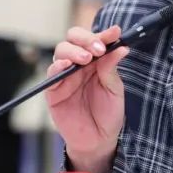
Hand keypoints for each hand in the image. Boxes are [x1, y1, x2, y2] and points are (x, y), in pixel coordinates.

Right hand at [45, 25, 128, 170]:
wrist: (99, 140)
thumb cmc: (108, 114)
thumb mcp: (115, 89)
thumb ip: (111, 68)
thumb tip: (121, 47)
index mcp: (96, 62)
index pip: (95, 40)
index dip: (104, 34)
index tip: (115, 32)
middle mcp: (79, 65)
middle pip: (74, 39)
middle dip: (86, 39)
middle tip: (98, 48)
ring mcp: (65, 76)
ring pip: (62, 52)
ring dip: (73, 51)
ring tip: (86, 58)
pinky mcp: (53, 91)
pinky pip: (51, 74)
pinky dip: (57, 66)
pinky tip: (67, 65)